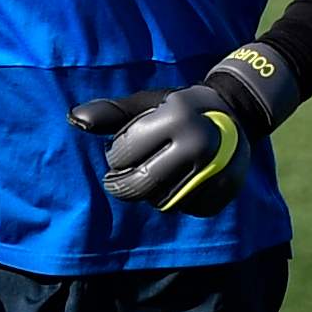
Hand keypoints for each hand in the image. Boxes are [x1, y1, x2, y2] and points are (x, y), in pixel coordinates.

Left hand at [73, 45, 295, 216]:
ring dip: (151, 193)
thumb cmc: (178, 108)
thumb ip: (111, 112)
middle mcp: (198, 143)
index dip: (115, 155)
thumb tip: (75, 119)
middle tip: (120, 179)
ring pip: (162, 202)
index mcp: (175, 117)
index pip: (124, 154)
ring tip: (154, 176)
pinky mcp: (226, 189)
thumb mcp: (146, 103)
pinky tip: (178, 183)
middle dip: (124, 184)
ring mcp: (216, 169)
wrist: (237, 112)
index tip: (120, 150)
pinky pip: (188, 208)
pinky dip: (178, 201)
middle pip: (142, 185)